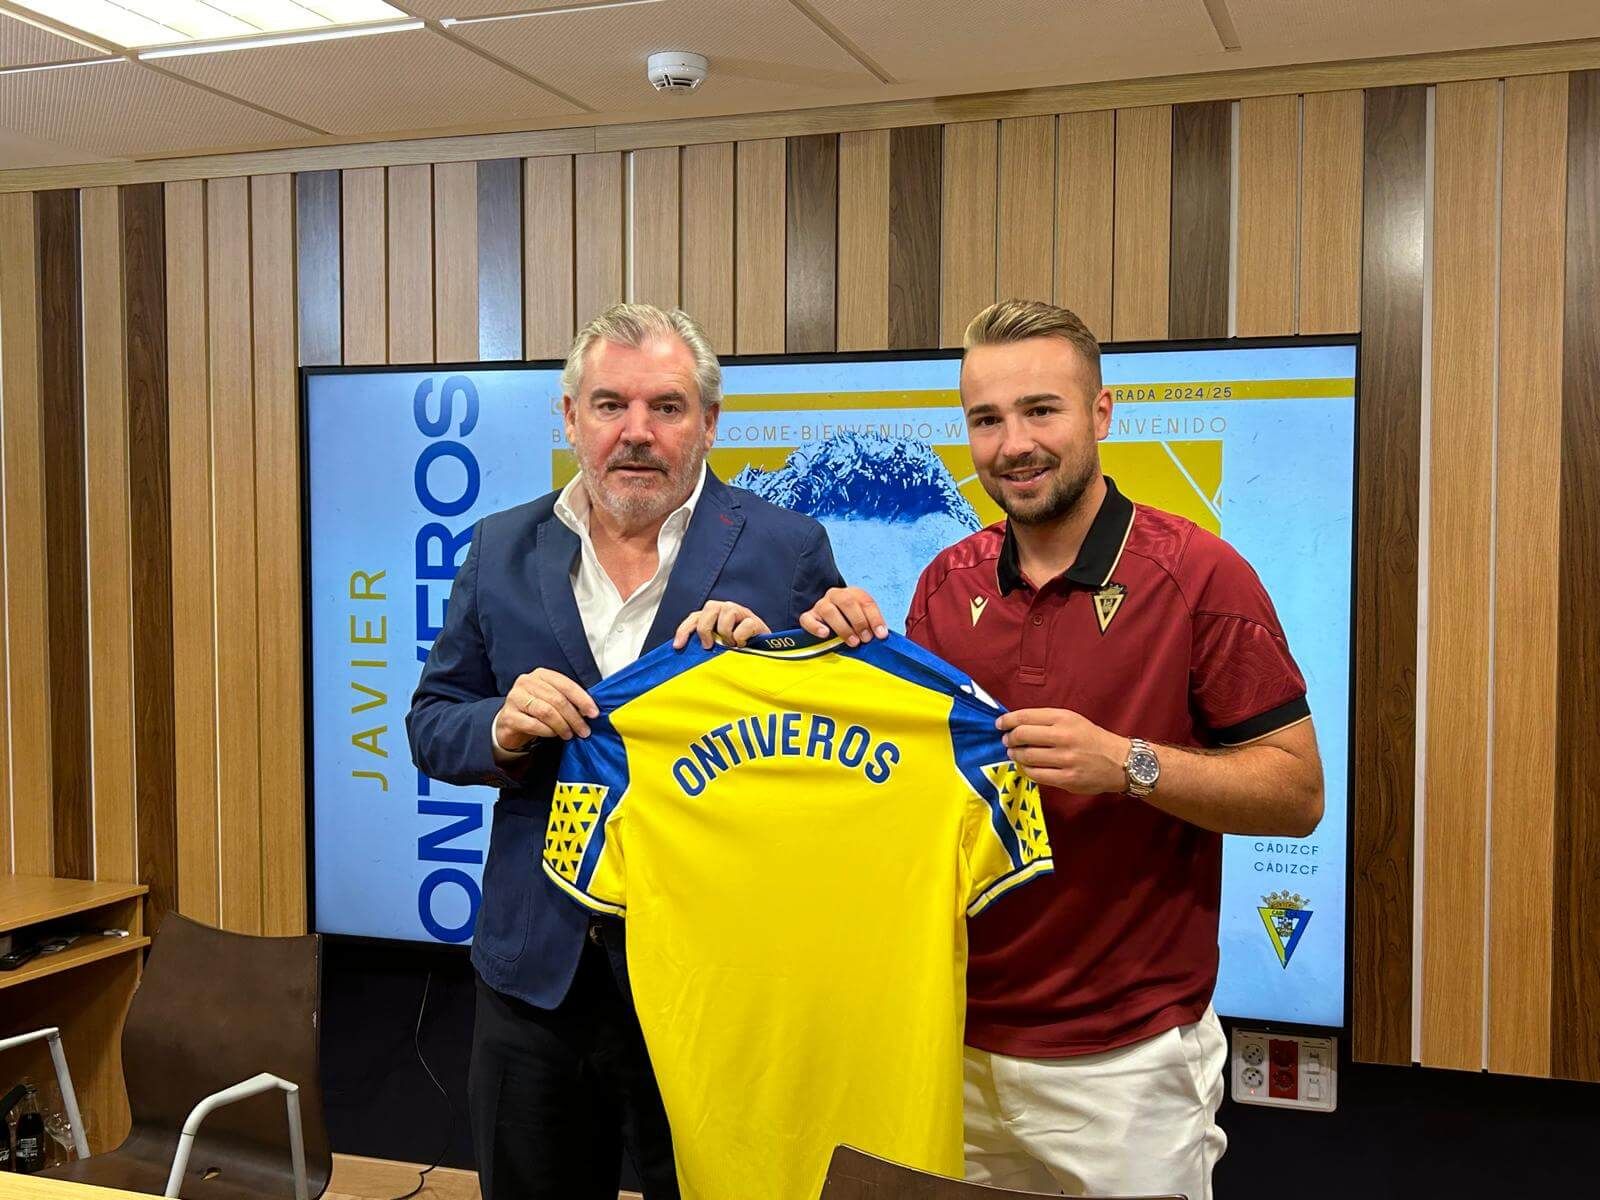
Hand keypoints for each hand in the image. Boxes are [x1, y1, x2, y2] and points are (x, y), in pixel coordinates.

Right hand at [495, 667, 598, 749]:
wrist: (508, 723)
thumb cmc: (534, 710)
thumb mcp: (551, 700)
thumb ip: (568, 700)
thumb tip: (590, 711)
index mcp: (541, 675)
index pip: (566, 685)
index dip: (582, 699)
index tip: (594, 713)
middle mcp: (526, 682)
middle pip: (557, 699)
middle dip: (574, 717)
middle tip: (584, 730)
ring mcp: (515, 698)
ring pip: (546, 711)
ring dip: (562, 725)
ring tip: (570, 734)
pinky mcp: (509, 716)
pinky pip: (533, 724)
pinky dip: (547, 731)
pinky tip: (554, 735)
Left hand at [673, 600, 770, 649]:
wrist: (763, 656)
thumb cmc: (737, 653)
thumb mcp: (716, 648)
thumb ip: (704, 644)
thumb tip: (683, 651)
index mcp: (714, 617)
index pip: (695, 617)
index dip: (684, 630)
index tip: (678, 646)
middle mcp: (727, 611)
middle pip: (710, 607)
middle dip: (705, 628)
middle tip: (709, 646)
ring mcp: (743, 614)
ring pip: (728, 611)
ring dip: (726, 632)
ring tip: (730, 645)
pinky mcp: (756, 622)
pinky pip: (745, 625)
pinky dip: (740, 637)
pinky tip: (742, 646)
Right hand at [799, 586, 888, 646]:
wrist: (826, 623)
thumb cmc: (849, 623)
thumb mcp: (863, 621)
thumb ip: (871, 626)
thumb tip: (882, 636)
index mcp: (853, 594)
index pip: (865, 601)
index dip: (875, 618)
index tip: (881, 635)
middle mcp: (836, 595)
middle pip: (847, 602)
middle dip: (859, 621)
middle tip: (866, 638)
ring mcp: (820, 605)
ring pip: (829, 610)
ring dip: (843, 627)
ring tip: (853, 642)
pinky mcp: (808, 616)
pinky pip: (808, 619)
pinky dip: (816, 627)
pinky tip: (825, 634)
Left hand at [997, 708, 1130, 794]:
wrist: (1119, 761)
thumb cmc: (1091, 739)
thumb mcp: (1072, 720)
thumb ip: (1046, 721)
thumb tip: (1015, 724)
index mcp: (1064, 718)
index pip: (1026, 716)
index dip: (1008, 720)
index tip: (1000, 724)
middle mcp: (1064, 736)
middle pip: (1022, 735)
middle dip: (1010, 738)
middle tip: (1007, 741)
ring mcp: (1066, 759)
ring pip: (1026, 756)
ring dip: (1015, 755)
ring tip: (1016, 753)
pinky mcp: (1067, 779)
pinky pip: (1036, 774)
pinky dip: (1027, 769)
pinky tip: (1028, 766)